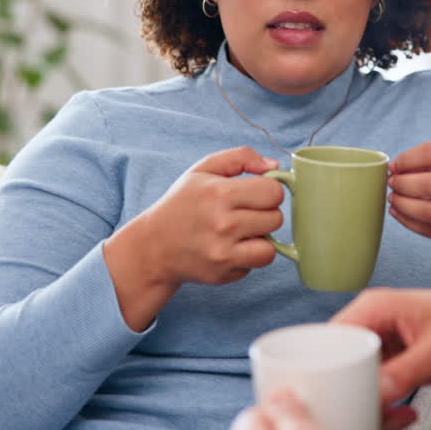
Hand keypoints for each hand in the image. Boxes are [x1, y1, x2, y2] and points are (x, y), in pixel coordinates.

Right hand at [104, 146, 285, 330]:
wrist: (153, 246)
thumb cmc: (182, 204)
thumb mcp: (203, 169)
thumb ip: (241, 157)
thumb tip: (275, 166)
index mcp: (219, 193)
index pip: (274, 192)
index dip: (268, 191)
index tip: (254, 194)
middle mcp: (223, 224)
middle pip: (276, 219)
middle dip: (264, 214)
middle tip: (243, 214)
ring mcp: (223, 252)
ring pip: (272, 247)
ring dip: (261, 239)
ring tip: (241, 233)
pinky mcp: (223, 272)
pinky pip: (257, 264)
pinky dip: (249, 257)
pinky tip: (230, 248)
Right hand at [332, 282, 430, 429]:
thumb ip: (406, 371)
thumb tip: (373, 394)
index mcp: (373, 307)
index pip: (329, 340)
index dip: (328, 371)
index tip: (343, 400)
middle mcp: (369, 322)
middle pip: (336, 365)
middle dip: (352, 396)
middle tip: (377, 416)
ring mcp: (378, 343)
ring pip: (352, 382)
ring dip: (370, 406)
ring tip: (398, 418)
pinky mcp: (389, 362)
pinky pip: (372, 388)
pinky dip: (383, 407)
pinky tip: (405, 415)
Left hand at [388, 141, 430, 251]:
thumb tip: (400, 164)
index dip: (408, 159)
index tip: (394, 165)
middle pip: (430, 184)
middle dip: (403, 183)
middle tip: (392, 183)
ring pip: (430, 211)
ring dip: (404, 205)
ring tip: (393, 199)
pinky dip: (411, 223)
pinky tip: (401, 214)